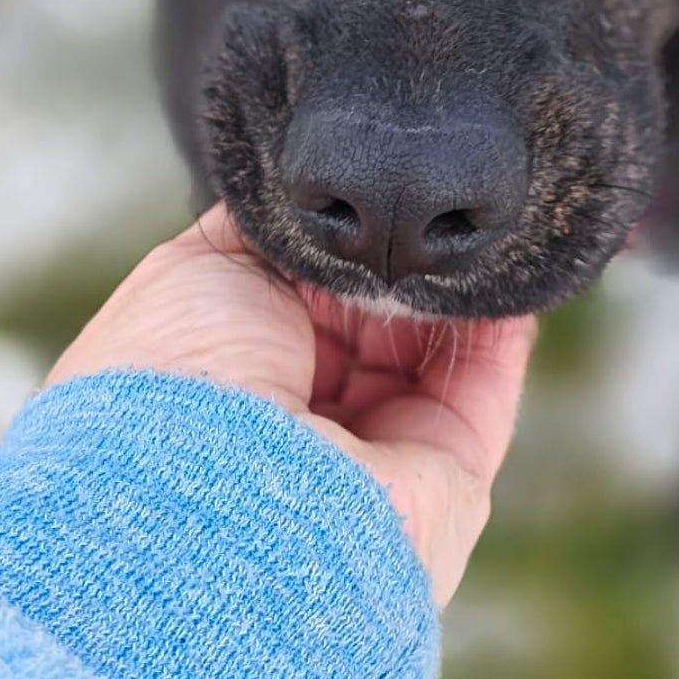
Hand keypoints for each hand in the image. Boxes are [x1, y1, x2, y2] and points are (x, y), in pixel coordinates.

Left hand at [47, 203, 536, 605]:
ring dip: (449, 285)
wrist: (208, 481)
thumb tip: (320, 203)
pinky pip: (486, 389)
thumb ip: (272, 233)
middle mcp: (304, 427)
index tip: (364, 194)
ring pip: (436, 351)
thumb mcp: (201, 263)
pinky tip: (498, 267)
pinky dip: (501, 323)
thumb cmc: (178, 372)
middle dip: (394, 261)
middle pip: (376, 322)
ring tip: (453, 229)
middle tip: (412, 207)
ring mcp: (378, 458)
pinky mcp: (447, 484)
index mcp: (236, 380)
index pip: (307, 299)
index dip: (338, 247)